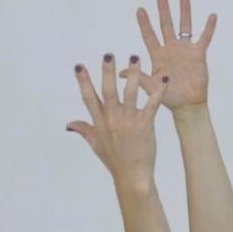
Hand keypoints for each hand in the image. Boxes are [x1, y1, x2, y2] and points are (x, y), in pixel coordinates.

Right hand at [67, 53, 168, 189]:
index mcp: (99, 123)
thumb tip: (69, 124)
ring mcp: (128, 122)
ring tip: (135, 58)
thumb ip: (84, 130)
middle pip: (108, 91)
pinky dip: (158, 91)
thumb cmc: (114, 161)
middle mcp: (112, 120)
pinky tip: (163, 79)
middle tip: (108, 55)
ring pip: (130, 94)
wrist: (132, 176)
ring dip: (133, 75)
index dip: (83, 82)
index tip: (79, 66)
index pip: (88, 98)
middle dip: (108, 72)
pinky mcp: (144, 125)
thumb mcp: (95, 145)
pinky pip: (151, 104)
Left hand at [118, 0, 216, 113]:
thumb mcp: (151, 87)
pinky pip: (204, 38)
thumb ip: (139, 77)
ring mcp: (185, 51)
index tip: (140, 9)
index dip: (145, 23)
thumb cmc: (169, 98)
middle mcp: (171, 49)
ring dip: (184, 12)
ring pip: (185, 27)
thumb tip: (120, 72)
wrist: (188, 105)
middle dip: (163, 11)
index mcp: (158, 55)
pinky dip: (209, 27)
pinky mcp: (199, 55)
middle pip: (166, 26)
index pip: (149, 36)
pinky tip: (212, 16)